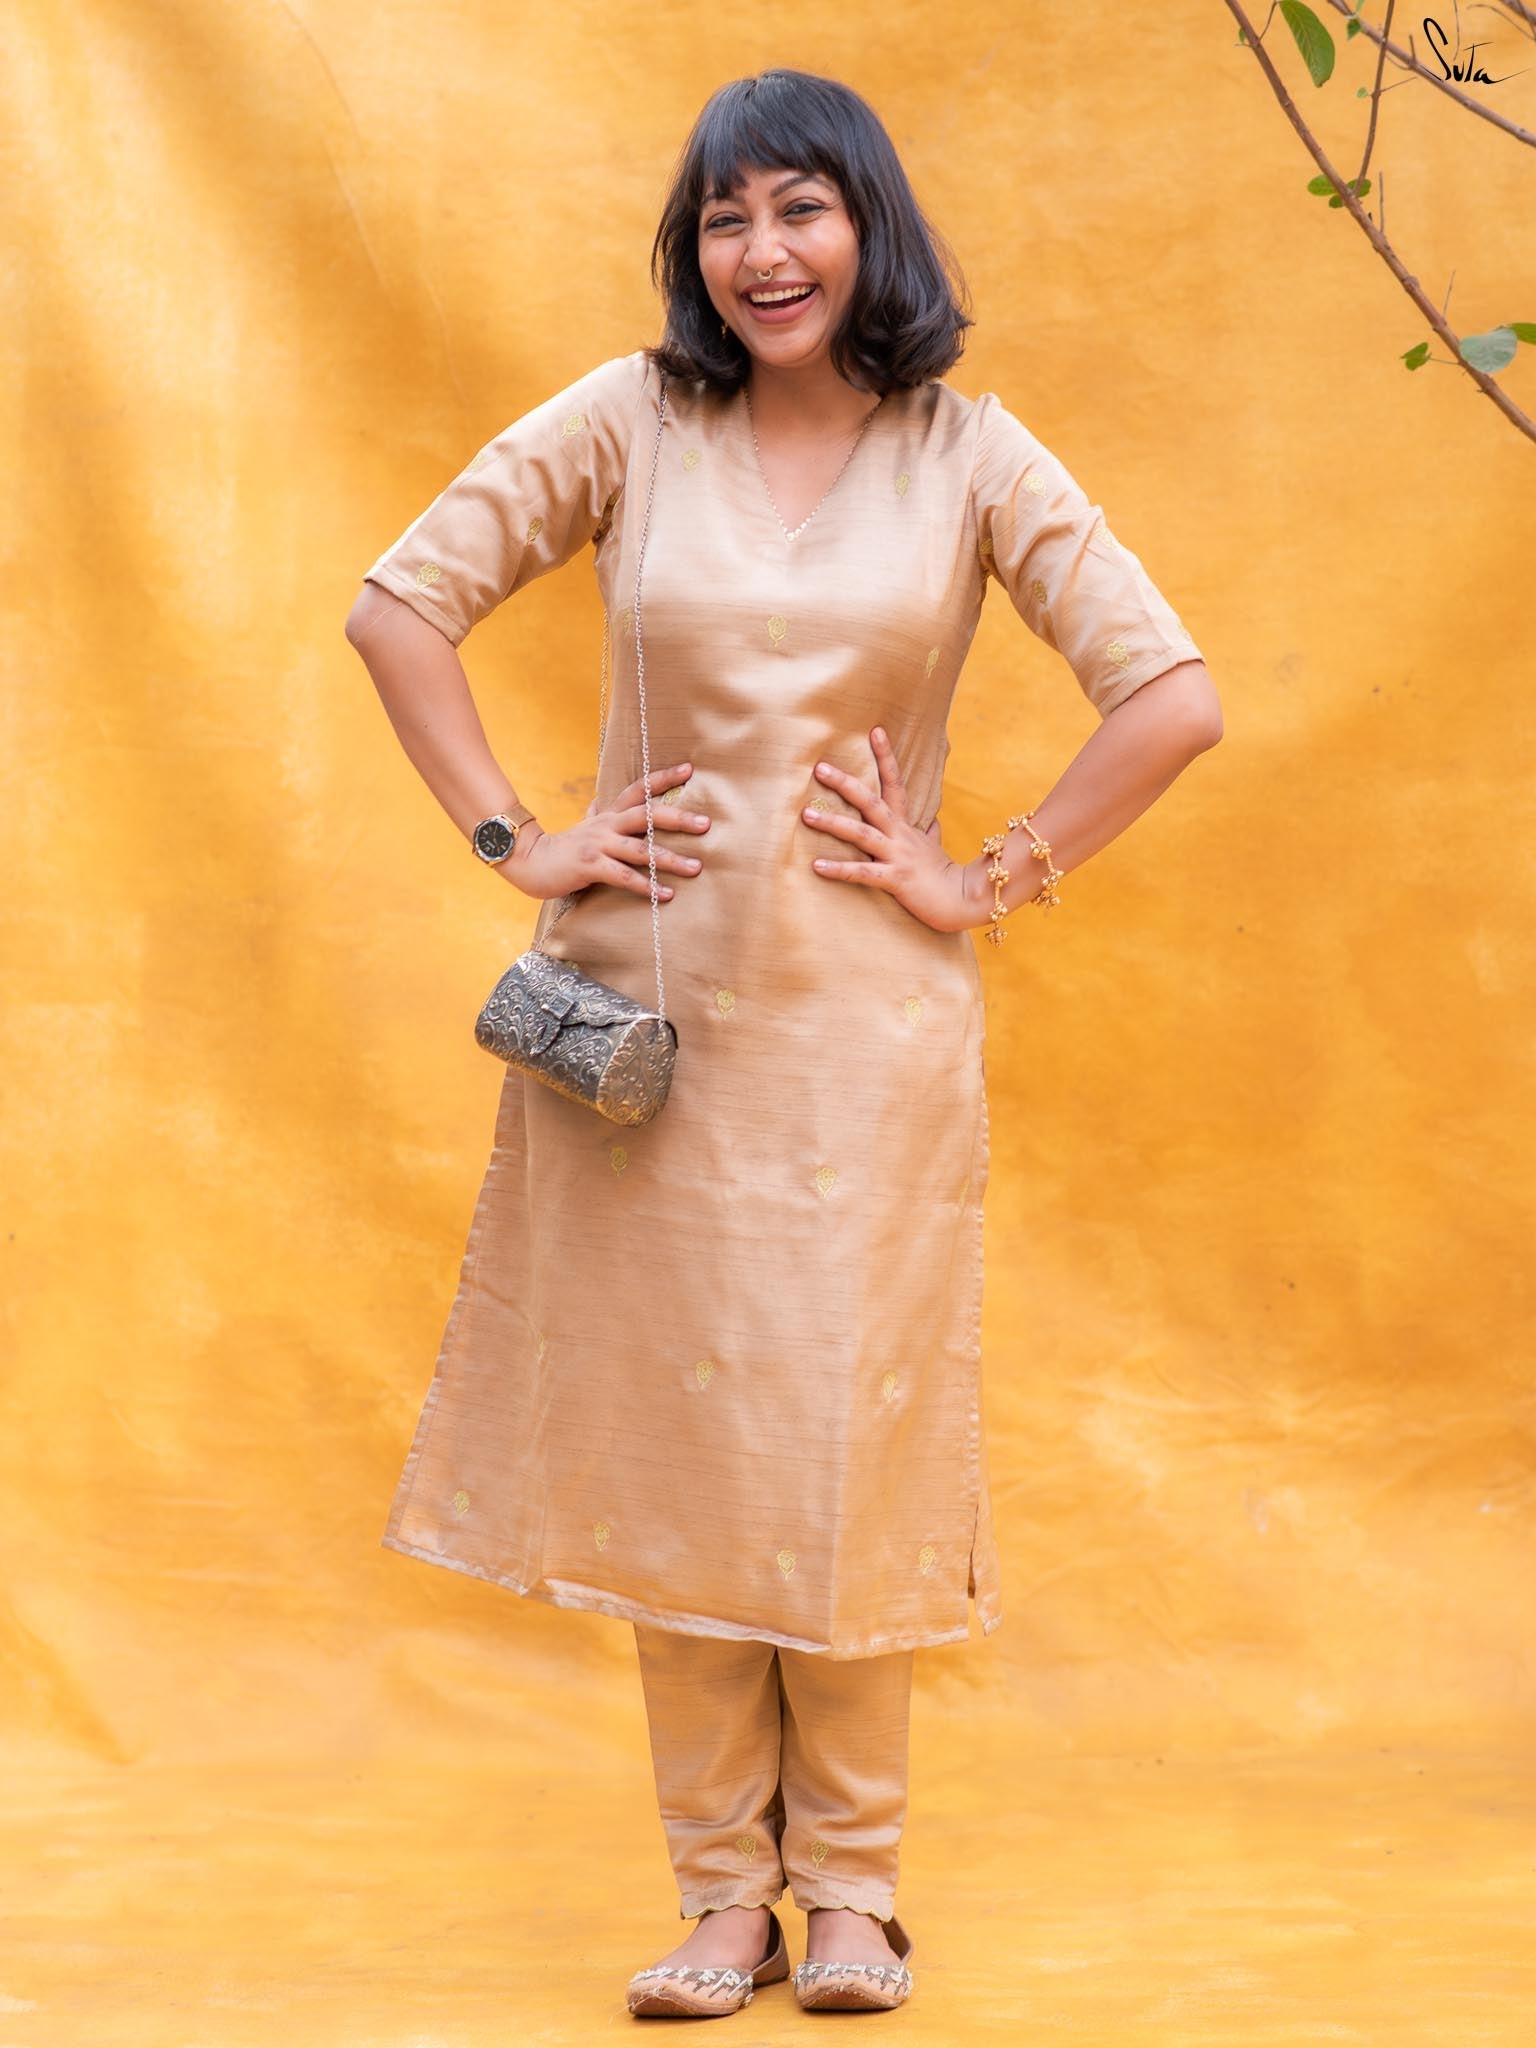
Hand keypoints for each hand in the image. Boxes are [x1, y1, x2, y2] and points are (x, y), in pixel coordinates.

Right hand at [498, 761, 710, 903]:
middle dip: (678, 819)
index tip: (689, 770)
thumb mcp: (582, 826)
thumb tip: (597, 802)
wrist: (529, 862)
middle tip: (706, 824)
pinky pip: (625, 877)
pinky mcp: (591, 867)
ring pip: (641, 850)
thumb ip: (595, 814)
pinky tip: (666, 894)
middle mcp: (607, 826)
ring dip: (671, 859)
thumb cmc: (561, 848)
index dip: (663, 778)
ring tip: (696, 867)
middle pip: (647, 816)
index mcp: (608, 815)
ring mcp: (599, 845)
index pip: (638, 790)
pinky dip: (648, 886)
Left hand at [801, 727, 984, 934]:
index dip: (885, 757)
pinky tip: (816, 865)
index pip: (896, 783)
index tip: (874, 731)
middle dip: (845, 784)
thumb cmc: (947, 877)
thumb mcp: (937, 850)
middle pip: (871, 801)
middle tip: (819, 768)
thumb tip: (933, 822)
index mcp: (907, 827)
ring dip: (833, 823)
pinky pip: (862, 873)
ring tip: (806, 815)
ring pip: (862, 834)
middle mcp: (901, 836)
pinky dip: (839, 869)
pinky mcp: (896, 879)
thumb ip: (931, 834)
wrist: (968, 900)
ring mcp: (898, 856)